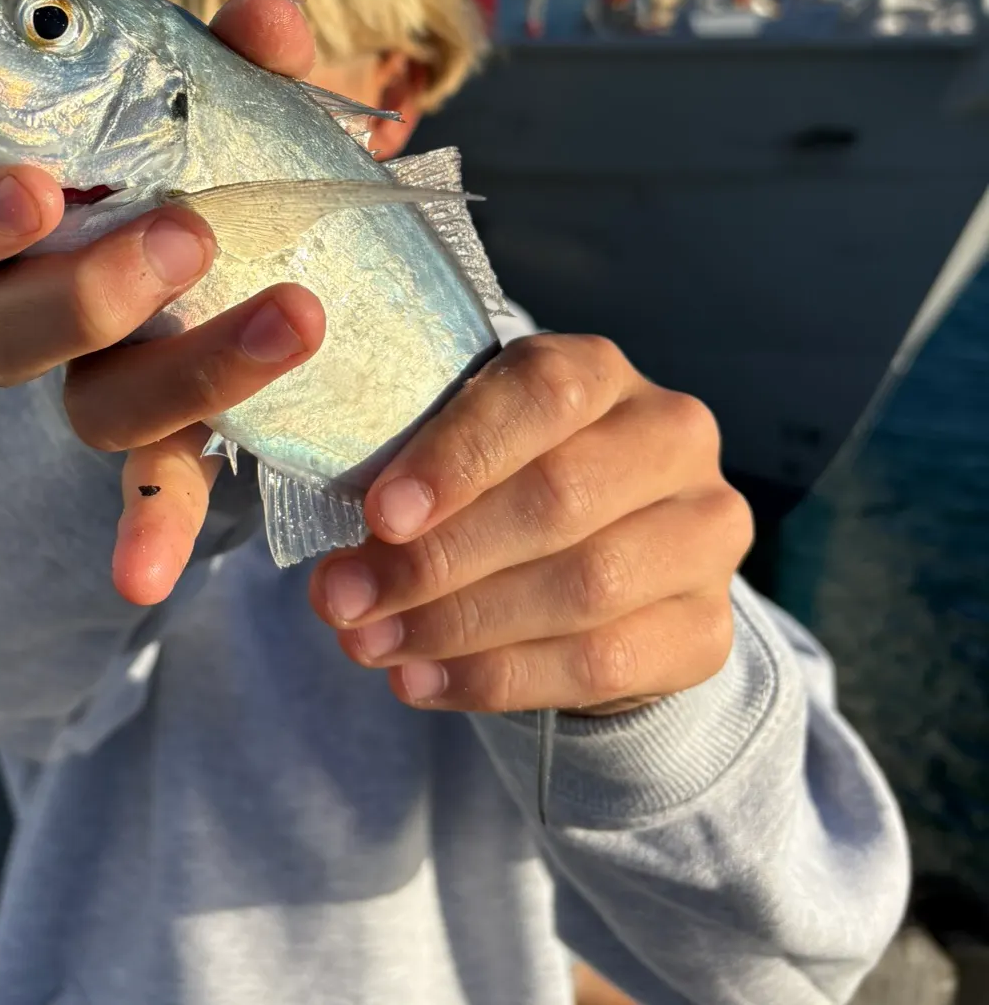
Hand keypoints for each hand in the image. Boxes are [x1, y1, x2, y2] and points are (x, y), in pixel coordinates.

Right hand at [0, 0, 328, 605]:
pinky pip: (148, 492)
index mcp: (15, 215)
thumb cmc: (196, 166)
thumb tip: (271, 19)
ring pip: (89, 405)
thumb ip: (233, 66)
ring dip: (183, 369)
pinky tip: (145, 579)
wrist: (229, 268)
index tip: (41, 188)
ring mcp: (88, 384)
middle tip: (185, 236)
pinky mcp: (159, 443)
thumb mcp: (209, 109)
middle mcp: (28, 309)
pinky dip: (148, 530)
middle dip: (82, 292)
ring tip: (294, 317)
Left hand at [308, 336, 753, 714]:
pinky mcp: (709, 628)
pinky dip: (497, 679)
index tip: (380, 515)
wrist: (592, 554)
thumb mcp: (457, 446)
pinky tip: (422, 681)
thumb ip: (410, 480)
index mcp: (599, 371)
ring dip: (458, 626)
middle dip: (436, 559)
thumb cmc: (497, 479)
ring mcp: (704, 534)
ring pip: (584, 588)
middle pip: (559, 499)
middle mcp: (670, 438)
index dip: (459, 456)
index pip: (542, 394)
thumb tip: (342, 570)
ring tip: (369, 645)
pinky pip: (603, 664)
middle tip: (345, 598)